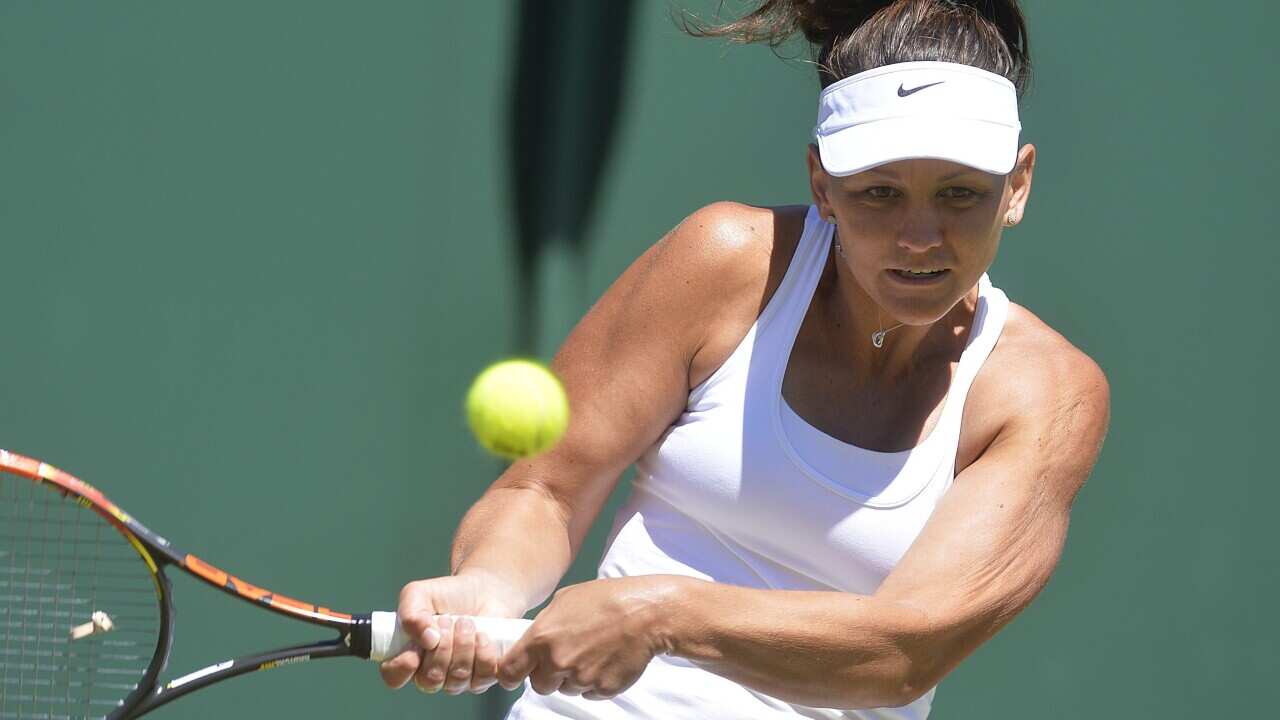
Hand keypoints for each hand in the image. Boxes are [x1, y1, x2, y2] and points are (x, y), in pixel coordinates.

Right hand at [378, 570, 524, 694]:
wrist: (482, 590)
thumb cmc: (446, 595)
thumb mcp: (419, 594)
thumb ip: (411, 614)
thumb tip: (428, 639)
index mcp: (407, 657)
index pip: (395, 677)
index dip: (402, 668)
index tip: (415, 649)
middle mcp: (430, 674)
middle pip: (431, 679)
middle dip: (442, 646)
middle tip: (448, 619)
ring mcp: (456, 680)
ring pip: (457, 679)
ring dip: (463, 645)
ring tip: (466, 621)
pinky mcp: (482, 677)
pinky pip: (484, 678)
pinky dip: (485, 655)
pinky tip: (483, 636)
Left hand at [496, 575, 681, 699]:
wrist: (645, 614)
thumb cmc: (606, 600)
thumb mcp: (564, 599)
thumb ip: (544, 624)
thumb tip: (535, 639)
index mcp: (542, 639)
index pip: (510, 671)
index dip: (510, 675)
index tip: (514, 676)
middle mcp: (558, 662)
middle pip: (540, 686)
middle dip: (549, 675)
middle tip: (566, 656)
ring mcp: (581, 678)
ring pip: (567, 689)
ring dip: (574, 677)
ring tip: (593, 651)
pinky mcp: (602, 689)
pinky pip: (590, 692)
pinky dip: (595, 680)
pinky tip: (606, 658)